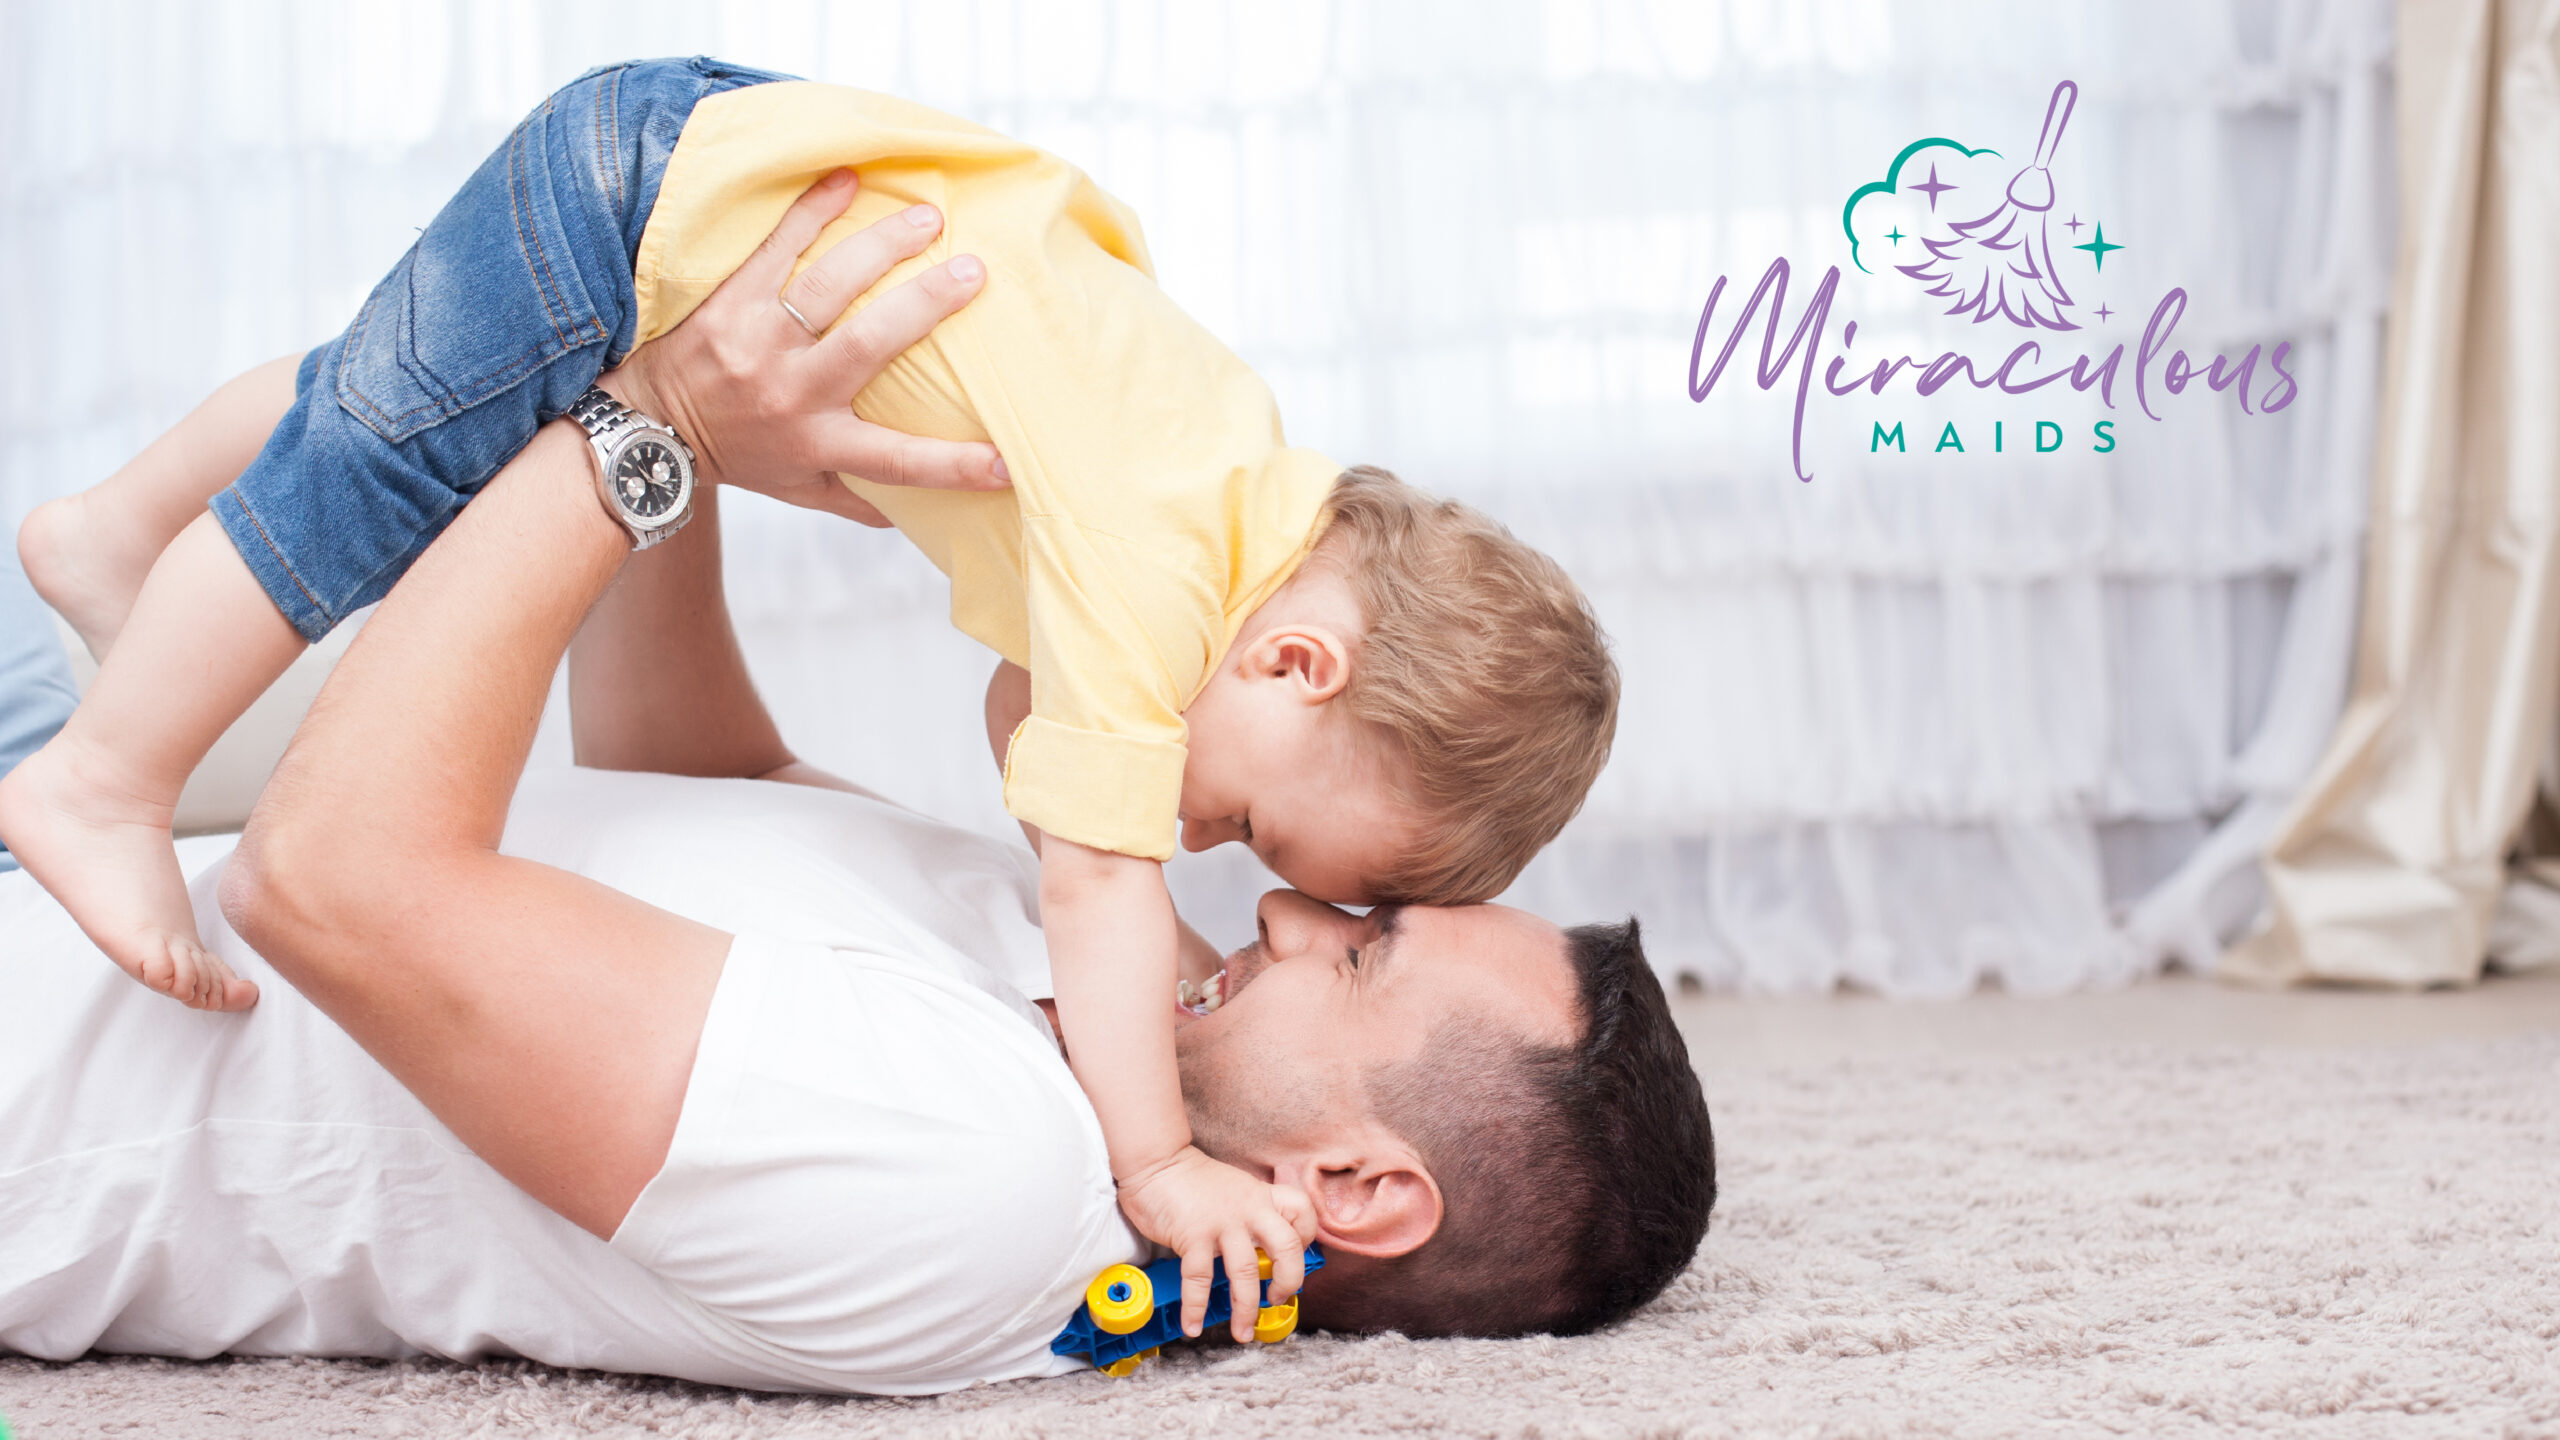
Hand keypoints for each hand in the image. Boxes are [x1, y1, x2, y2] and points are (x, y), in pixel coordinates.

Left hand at [604, 168, 1008, 525]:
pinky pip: (773, 248)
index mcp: (817, 441)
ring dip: (880, 246)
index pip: (895, 460)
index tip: (1008, 462)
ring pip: (827, 287)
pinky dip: (810, 212)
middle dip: (925, 305)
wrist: (648, 427)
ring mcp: (758, 341)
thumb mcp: (798, 488)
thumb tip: (922, 518)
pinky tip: (845, 181)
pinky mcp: (728, 301)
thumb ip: (858, 500)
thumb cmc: (739, 454)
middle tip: (974, 270)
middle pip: (869, 344)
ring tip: (926, 218)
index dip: (952, 465)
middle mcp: (792, 391)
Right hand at [1115, 1146, 1316, 1341]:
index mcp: (1261, 1196)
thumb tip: (1261, 1249)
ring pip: (1246, 1271)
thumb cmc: (1193, 1179)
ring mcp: (1222, 1223)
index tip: (1296, 1258)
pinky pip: (1200, 1279)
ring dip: (1246, 1309)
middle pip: (1287, 1247)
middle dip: (1288, 1282)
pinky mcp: (1192, 1235)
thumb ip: (1252, 1212)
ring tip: (1242, 1332)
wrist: (1157, 1162)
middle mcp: (1249, 1209)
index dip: (1306, 1239)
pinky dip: (1195, 1307)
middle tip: (1277, 1301)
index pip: (1302, 1213)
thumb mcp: (1236, 1189)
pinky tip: (1192, 1325)